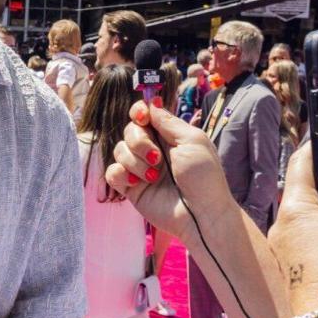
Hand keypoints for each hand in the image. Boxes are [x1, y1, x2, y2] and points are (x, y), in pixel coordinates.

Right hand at [105, 99, 233, 240]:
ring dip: (135, 161)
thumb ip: (169, 122)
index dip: (138, 112)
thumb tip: (152, 103)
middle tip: (156, 158)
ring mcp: (140, 169)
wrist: (201, 214)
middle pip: (129, 131)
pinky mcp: (131, 188)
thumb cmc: (204, 178)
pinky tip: (137, 183)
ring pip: (119, 150)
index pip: (144, 116)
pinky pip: (113, 172)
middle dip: (139, 142)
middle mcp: (152, 151)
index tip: (142, 117)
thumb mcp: (193, 141)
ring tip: (154, 176)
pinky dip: (121, 174)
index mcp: (168, 137)